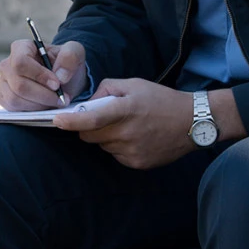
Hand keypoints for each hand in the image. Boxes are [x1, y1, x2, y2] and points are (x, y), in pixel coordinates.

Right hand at [0, 39, 87, 110]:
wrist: (62, 81)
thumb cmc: (65, 65)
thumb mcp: (75, 53)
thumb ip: (70, 57)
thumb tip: (60, 76)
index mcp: (21, 47)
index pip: (21, 62)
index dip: (39, 76)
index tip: (57, 85)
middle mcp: (7, 64)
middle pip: (19, 85)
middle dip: (43, 95)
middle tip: (61, 98)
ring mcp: (2, 82)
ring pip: (15, 99)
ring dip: (39, 105)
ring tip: (55, 101)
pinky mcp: (3, 98)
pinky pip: (12, 109)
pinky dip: (31, 111)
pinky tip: (44, 105)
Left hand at [54, 79, 195, 169]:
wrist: (191, 122)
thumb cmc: (160, 99)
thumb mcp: (134, 84)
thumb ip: (107, 89)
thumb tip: (88, 102)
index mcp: (126, 110)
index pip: (92, 119)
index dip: (71, 121)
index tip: (56, 121)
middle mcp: (127, 133)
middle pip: (89, 135)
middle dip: (88, 126)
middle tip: (103, 116)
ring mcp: (132, 151)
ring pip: (102, 145)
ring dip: (105, 136)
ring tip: (126, 125)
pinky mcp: (137, 163)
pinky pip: (115, 155)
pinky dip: (117, 146)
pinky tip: (135, 136)